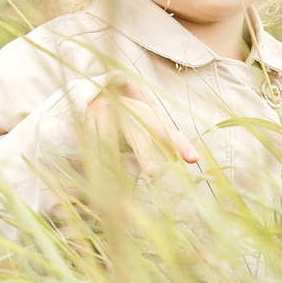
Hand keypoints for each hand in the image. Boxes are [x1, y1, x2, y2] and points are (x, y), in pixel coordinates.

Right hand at [83, 75, 198, 168]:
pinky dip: (96, 161)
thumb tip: (193, 159)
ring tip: (118, 187)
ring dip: (114, 163)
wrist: (100, 95)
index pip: (167, 131)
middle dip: (144, 155)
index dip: (180, 144)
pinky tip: (99, 179)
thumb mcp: (150, 125)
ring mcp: (106, 115)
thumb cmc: (131, 118)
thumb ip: (168, 141)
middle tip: (152, 173)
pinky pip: (91, 144)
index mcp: (147, 115)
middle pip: (137, 136)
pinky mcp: (88, 122)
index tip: (194, 159)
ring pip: (109, 141)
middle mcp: (128, 112)